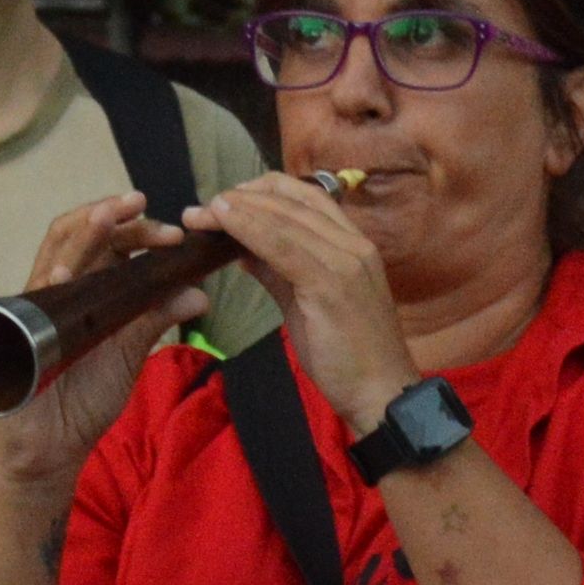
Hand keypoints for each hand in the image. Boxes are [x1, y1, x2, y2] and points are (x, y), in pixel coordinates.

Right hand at [0, 193, 200, 478]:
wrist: (49, 447)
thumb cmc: (82, 400)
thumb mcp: (128, 353)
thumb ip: (155, 319)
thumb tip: (198, 293)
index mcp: (89, 290)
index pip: (111, 242)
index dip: (141, 230)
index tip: (177, 234)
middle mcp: (63, 289)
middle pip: (84, 234)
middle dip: (117, 217)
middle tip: (151, 213)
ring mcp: (39, 304)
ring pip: (56, 251)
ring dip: (83, 230)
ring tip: (111, 212)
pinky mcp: (21, 330)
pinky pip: (33, 295)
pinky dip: (51, 279)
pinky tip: (69, 270)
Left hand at [187, 170, 420, 441]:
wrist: (380, 394)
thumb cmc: (347, 355)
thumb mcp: (306, 302)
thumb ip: (279, 271)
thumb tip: (242, 248)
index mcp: (354, 244)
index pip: (307, 198)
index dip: (263, 191)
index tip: (228, 200)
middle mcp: (354, 243)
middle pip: (293, 200)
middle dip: (244, 197)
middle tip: (203, 206)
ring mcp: (346, 260)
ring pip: (285, 218)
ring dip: (239, 210)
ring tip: (203, 213)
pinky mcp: (332, 283)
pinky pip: (283, 245)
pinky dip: (249, 229)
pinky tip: (223, 224)